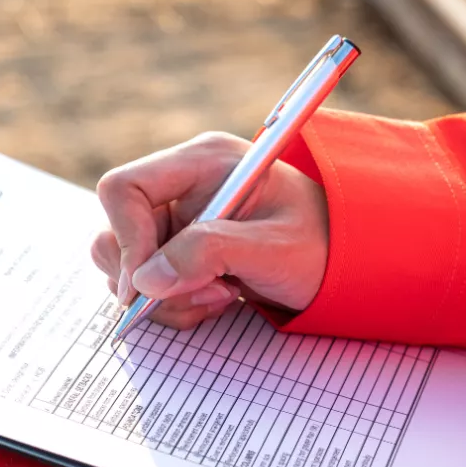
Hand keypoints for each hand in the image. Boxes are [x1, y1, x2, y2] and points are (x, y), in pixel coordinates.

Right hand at [92, 131, 328, 329]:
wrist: (350, 261)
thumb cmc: (325, 244)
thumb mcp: (274, 249)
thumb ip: (209, 255)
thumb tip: (145, 281)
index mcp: (200, 162)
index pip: (123, 189)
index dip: (126, 238)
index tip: (146, 285)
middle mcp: (179, 187)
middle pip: (115, 232)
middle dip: (148, 279)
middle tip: (203, 294)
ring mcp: (175, 220)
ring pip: (127, 267)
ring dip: (166, 298)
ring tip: (220, 296)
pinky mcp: (177, 250)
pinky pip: (146, 286)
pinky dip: (174, 304)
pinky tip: (218, 298)